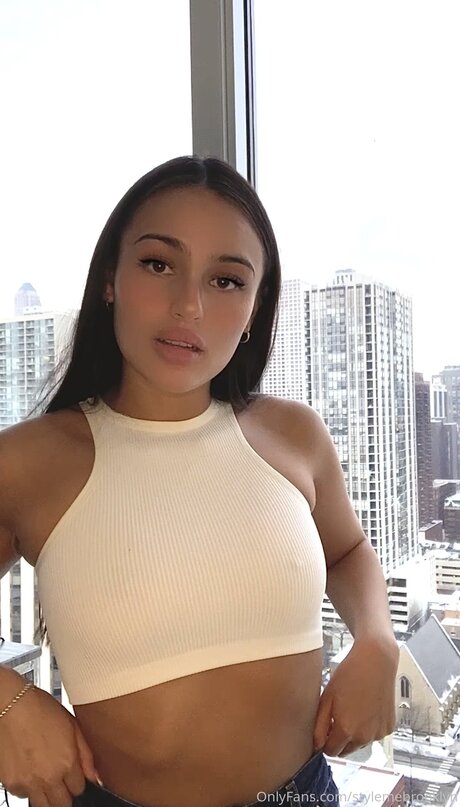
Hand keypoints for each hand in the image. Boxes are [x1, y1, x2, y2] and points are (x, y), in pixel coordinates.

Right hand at [0, 679, 101, 806]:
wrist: (12, 705)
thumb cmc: (40, 709)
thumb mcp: (73, 725)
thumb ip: (86, 754)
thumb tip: (95, 776)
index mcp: (66, 763)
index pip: (79, 790)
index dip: (78, 782)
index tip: (74, 776)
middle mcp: (48, 777)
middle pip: (62, 804)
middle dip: (65, 794)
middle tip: (61, 780)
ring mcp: (27, 783)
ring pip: (42, 805)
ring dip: (47, 795)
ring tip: (45, 775)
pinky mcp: (11, 783)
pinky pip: (23, 795)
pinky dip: (27, 788)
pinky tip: (30, 770)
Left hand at [313, 636, 398, 756]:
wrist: (376, 660)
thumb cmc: (349, 674)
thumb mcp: (327, 698)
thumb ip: (319, 725)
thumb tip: (316, 745)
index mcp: (346, 730)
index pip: (331, 752)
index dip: (325, 741)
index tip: (325, 729)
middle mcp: (364, 736)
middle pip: (346, 750)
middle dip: (339, 739)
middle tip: (338, 716)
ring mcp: (379, 733)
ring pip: (360, 743)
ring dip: (355, 734)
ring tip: (354, 708)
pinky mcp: (389, 727)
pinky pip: (374, 735)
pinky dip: (369, 727)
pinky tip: (367, 707)